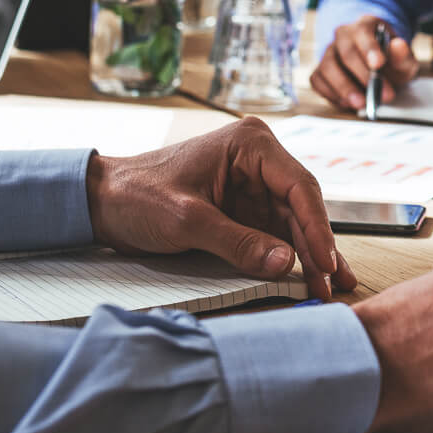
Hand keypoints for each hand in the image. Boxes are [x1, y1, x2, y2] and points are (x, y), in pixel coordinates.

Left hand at [84, 116, 354, 298]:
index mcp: (249, 145)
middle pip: (301, 206)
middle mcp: (257, 159)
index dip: (317, 228)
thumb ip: (238, 242)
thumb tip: (285, 262)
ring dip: (309, 255)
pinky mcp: (243, 206)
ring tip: (329, 287)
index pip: (298, 186)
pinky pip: (274, 231)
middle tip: (331, 285)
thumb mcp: (186, 221)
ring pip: (293, 222)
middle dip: (317, 247)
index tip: (325, 262)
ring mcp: (252, 183)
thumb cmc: (137, 196)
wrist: (101, 201)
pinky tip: (308, 276)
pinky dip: (289, 255)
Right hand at [310, 14, 418, 111]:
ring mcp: (329, 53)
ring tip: (361, 103)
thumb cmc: (390, 62)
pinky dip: (332, 94)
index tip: (378, 64)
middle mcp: (343, 36)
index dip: (369, 48)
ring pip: (327, 67)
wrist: (379, 69)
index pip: (362, 32)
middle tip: (380, 94)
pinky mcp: (320, 71)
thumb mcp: (403, 59)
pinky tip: (348, 103)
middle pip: (346, 53)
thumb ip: (402, 55)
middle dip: (363, 76)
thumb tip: (399, 46)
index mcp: (365, 26)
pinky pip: (318, 81)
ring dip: (344, 88)